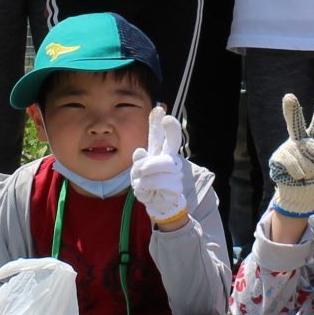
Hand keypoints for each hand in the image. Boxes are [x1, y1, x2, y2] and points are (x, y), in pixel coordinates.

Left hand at [127, 106, 190, 226]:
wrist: (159, 205)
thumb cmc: (149, 185)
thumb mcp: (138, 172)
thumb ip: (139, 161)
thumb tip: (139, 151)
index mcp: (159, 153)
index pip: (158, 136)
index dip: (158, 123)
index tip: (159, 109)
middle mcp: (169, 159)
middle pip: (172, 142)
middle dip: (170, 129)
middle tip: (168, 120)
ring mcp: (174, 172)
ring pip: (157, 164)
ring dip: (144, 173)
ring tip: (140, 180)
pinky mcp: (175, 185)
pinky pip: (156, 181)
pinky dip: (147, 186)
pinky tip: (148, 190)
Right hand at [267, 93, 313, 218]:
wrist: (303, 197)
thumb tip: (299, 145)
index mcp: (312, 141)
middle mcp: (298, 142)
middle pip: (295, 123)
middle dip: (292, 110)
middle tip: (289, 97)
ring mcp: (286, 149)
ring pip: (300, 153)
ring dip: (308, 169)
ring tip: (305, 175)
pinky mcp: (277, 159)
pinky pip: (292, 162)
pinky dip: (298, 173)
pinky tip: (296, 177)